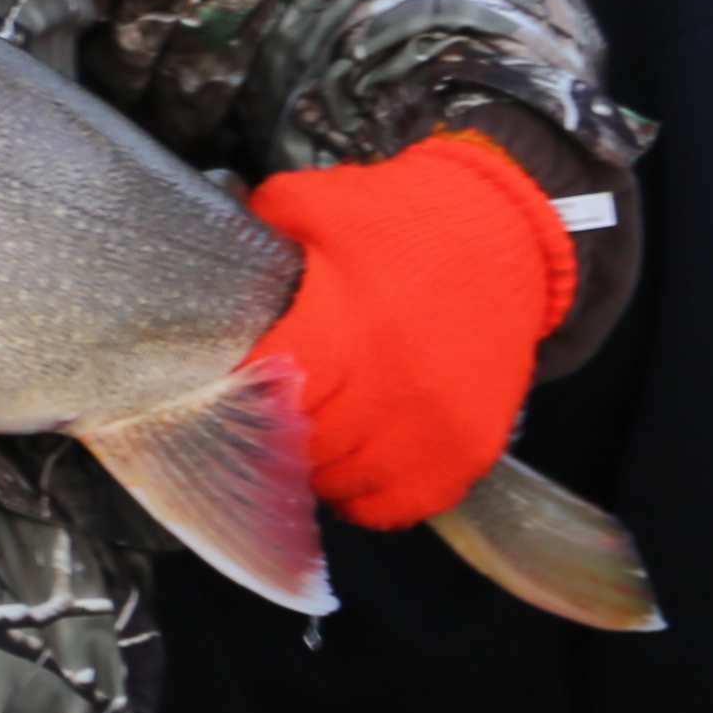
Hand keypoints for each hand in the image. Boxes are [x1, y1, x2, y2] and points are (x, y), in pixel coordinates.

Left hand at [249, 130, 578, 523]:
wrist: (506, 234)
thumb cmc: (401, 219)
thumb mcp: (315, 206)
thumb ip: (254, 234)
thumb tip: (206, 266)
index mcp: (341, 331)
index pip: (265, 401)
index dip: (243, 397)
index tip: (237, 387)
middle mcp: (389, 391)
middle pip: (300, 451)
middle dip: (277, 432)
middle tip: (274, 409)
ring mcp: (433, 430)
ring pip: (343, 486)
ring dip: (320, 466)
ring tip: (317, 429)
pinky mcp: (469, 452)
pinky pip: (397, 506)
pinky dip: (369, 492)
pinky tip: (360, 455)